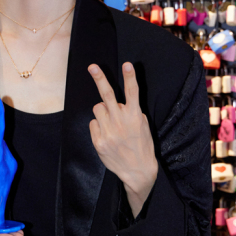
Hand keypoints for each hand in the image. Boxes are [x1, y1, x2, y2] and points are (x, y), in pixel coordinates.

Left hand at [88, 62, 157, 216]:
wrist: (138, 172)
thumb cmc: (142, 146)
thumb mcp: (143, 126)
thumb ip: (132, 112)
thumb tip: (120, 104)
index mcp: (135, 117)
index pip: (133, 93)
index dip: (130, 77)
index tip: (127, 64)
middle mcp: (121, 122)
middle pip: (107, 95)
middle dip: (99, 78)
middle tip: (92, 66)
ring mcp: (108, 132)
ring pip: (98, 108)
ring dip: (103, 111)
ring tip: (111, 122)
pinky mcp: (99, 141)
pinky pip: (93, 123)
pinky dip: (98, 125)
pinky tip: (107, 134)